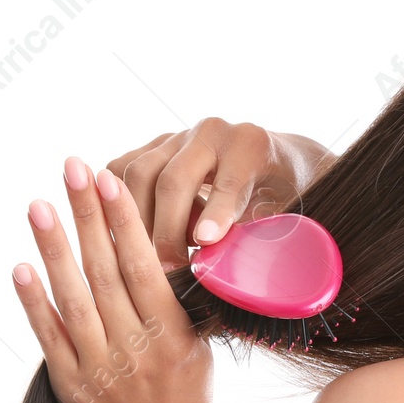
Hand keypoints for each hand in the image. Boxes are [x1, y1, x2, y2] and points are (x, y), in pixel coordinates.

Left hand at [13, 157, 211, 402]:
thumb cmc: (185, 400)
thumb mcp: (195, 350)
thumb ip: (174, 305)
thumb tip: (154, 249)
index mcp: (172, 337)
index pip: (145, 267)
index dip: (125, 222)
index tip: (109, 181)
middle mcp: (135, 350)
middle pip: (105, 272)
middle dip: (88, 216)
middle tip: (72, 169)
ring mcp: (100, 368)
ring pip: (74, 298)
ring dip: (54, 249)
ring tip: (38, 204)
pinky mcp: (70, 386)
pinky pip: (50, 338)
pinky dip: (34, 303)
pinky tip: (21, 267)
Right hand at [108, 118, 334, 272]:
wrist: (273, 162)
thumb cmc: (281, 196)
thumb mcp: (283, 212)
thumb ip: (256, 231)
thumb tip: (224, 266)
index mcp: (250, 144)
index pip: (229, 180)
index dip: (216, 213)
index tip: (205, 243)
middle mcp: (210, 133)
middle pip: (173, 179)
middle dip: (167, 230)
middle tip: (169, 270)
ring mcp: (177, 136)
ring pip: (138, 174)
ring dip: (139, 221)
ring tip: (153, 258)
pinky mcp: (152, 147)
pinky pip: (120, 172)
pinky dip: (120, 204)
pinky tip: (131, 234)